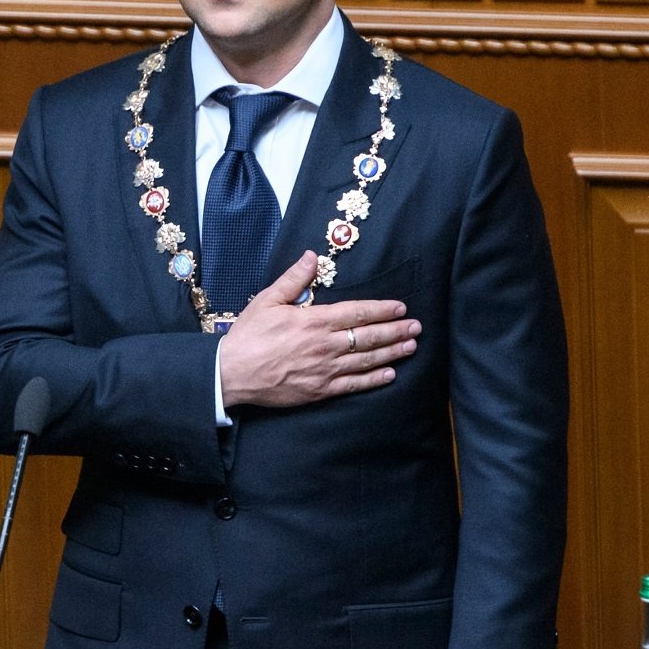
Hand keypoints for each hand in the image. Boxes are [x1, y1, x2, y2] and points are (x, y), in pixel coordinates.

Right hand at [218, 251, 420, 408]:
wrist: (231, 373)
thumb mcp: (267, 300)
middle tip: (416, 327)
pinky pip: (353, 385)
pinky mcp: (320, 390)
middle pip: (369, 337)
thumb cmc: (248, 336)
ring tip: (411, 346)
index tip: (400, 307)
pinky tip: (390, 375)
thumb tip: (312, 257)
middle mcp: (325, 345)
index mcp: (314, 321)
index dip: (382, 309)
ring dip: (392, 353)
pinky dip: (374, 379)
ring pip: (366, 360)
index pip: (357, 312)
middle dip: (396, 330)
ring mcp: (325, 370)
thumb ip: (294, 280)